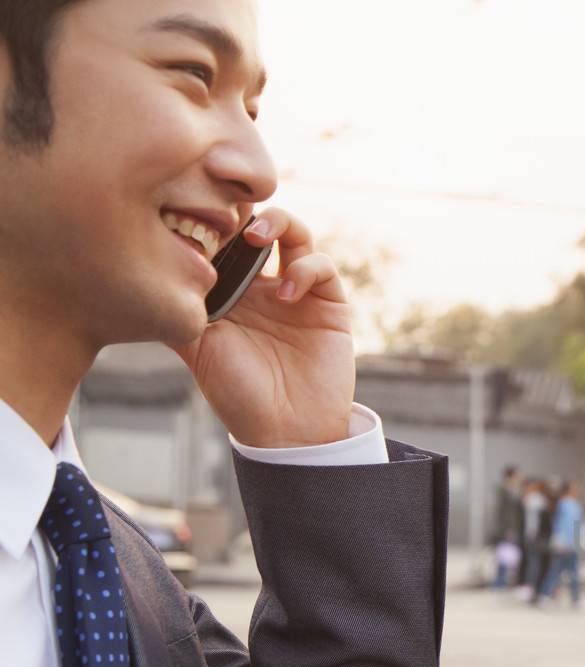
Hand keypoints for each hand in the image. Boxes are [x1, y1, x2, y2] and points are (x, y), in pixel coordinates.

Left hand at [173, 208, 354, 448]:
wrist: (286, 430)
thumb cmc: (236, 394)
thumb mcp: (194, 348)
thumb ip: (178, 308)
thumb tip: (145, 268)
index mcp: (229, 290)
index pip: (222, 238)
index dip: (211, 217)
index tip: (195, 209)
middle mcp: (262, 284)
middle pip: (256, 223)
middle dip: (244, 208)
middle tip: (227, 210)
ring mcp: (298, 290)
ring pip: (293, 232)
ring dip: (277, 221)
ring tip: (257, 236)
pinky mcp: (329, 303)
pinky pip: (321, 265)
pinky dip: (306, 267)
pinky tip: (287, 291)